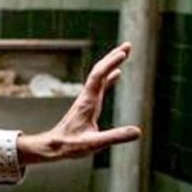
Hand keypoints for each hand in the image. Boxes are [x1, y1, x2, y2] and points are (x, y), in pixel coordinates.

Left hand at [17, 42, 141, 164]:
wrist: (53, 146)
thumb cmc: (70, 145)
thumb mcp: (94, 144)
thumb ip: (115, 137)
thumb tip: (138, 131)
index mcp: (87, 102)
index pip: (98, 77)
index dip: (110, 64)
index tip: (123, 53)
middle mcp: (86, 97)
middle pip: (99, 71)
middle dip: (113, 57)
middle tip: (128, 45)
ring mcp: (87, 100)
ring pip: (99, 76)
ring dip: (111, 64)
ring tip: (124, 53)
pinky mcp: (88, 105)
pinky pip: (100, 86)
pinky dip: (109, 78)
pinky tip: (117, 74)